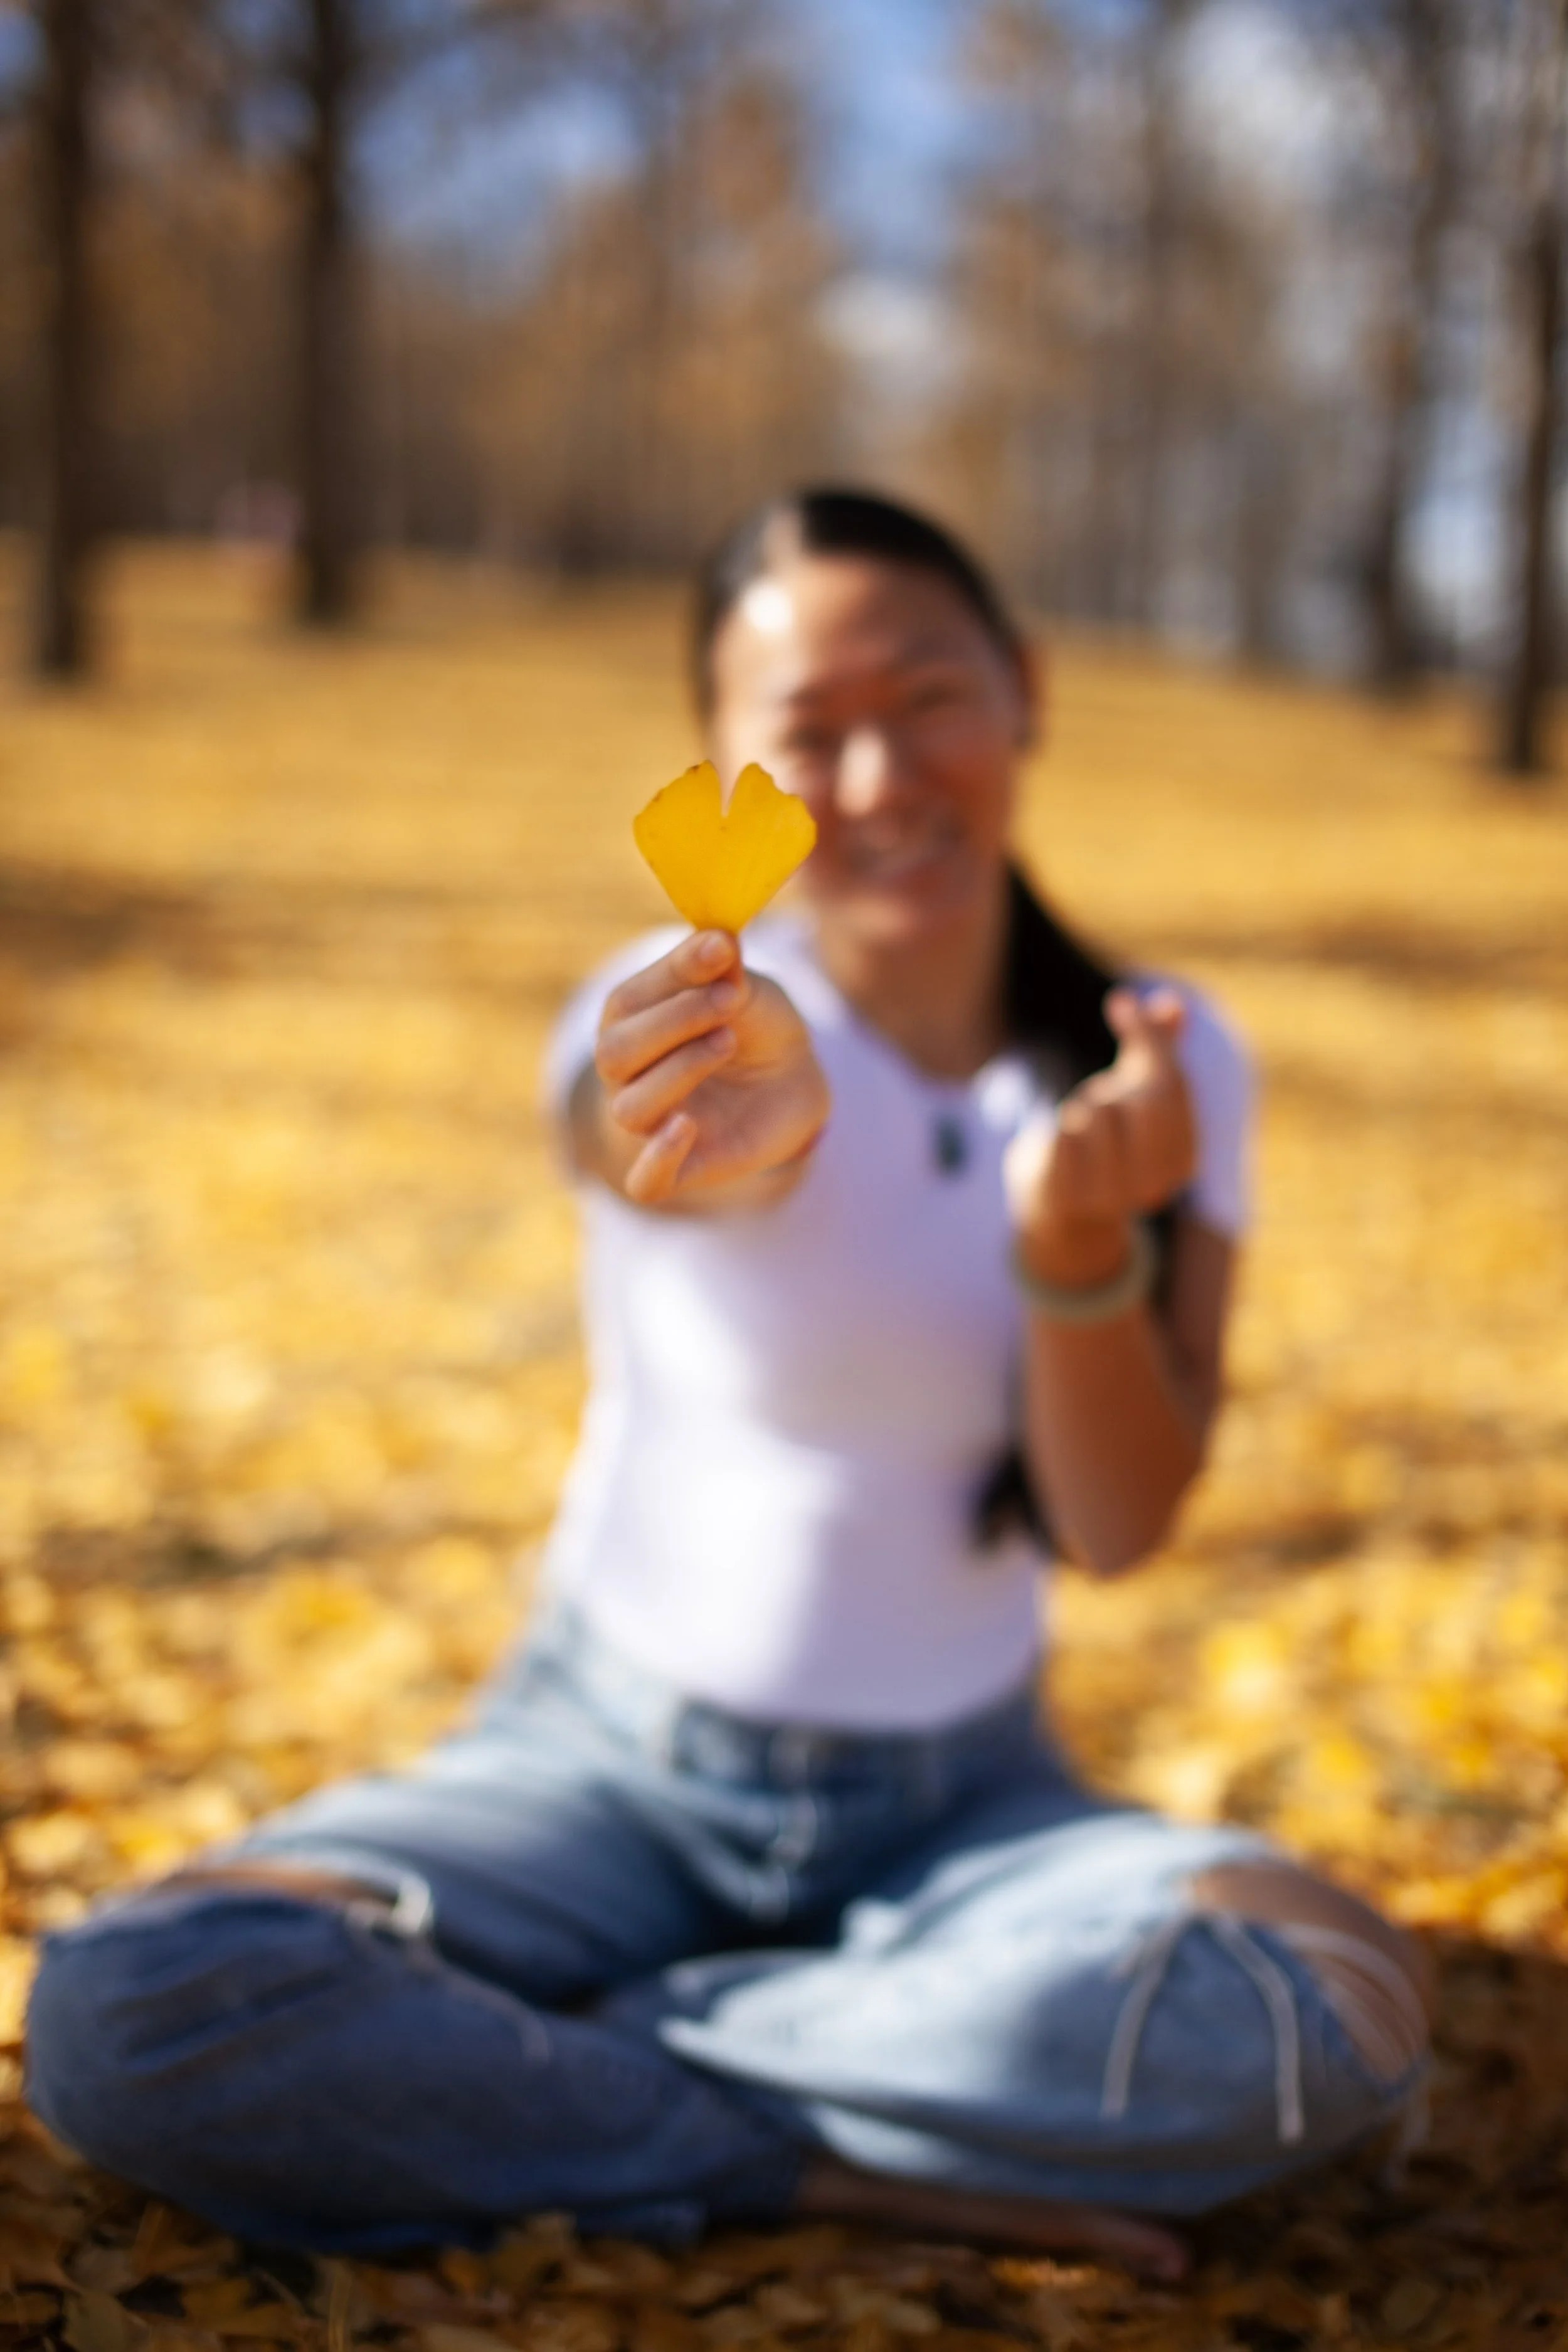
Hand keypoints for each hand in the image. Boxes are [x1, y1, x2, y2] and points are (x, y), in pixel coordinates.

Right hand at [594, 929, 829, 1207]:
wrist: (792, 1081)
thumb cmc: (755, 1026)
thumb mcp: (750, 991)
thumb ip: (727, 972)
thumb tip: (720, 940)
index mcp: (630, 1022)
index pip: (628, 1001)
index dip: (672, 976)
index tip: (723, 951)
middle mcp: (627, 1073)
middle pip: (614, 1054)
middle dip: (673, 1022)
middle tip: (730, 1001)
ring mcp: (650, 1123)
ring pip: (631, 1108)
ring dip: (678, 1072)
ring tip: (726, 1043)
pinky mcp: (679, 1169)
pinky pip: (646, 1182)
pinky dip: (659, 1159)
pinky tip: (687, 1128)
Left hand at [1005, 987, 1195, 1288]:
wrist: (1059, 1200)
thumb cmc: (1106, 1135)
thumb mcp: (1136, 1085)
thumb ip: (1158, 1043)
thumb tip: (1171, 1004)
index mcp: (1184, 1157)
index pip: (1175, 1081)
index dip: (1147, 1035)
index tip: (1119, 1003)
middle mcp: (1156, 1184)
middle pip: (1146, 1099)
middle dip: (1114, 1086)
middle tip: (1096, 1098)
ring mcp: (1113, 1197)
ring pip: (1099, 1114)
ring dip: (1081, 1110)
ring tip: (1079, 1130)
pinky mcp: (1068, 1199)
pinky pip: (1062, 1137)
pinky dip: (1056, 1131)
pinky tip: (1058, 1148)